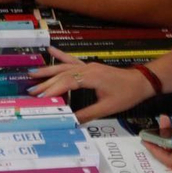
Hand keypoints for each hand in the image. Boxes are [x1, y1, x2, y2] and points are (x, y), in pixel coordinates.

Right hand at [27, 48, 155, 120]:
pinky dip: (60, 55)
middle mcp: (86, 69)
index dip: (52, 90)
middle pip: (61, 75)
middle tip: (31, 91)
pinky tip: (50, 50)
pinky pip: (71, 60)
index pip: (66, 83)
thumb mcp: (108, 107)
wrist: (140, 82)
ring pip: (63, 67)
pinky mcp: (89, 66)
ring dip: (47, 71)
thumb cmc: (127, 94)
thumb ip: (88, 114)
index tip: (40, 98)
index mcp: (90, 77)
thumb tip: (71, 122)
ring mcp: (87, 66)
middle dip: (45, 83)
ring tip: (31, 74)